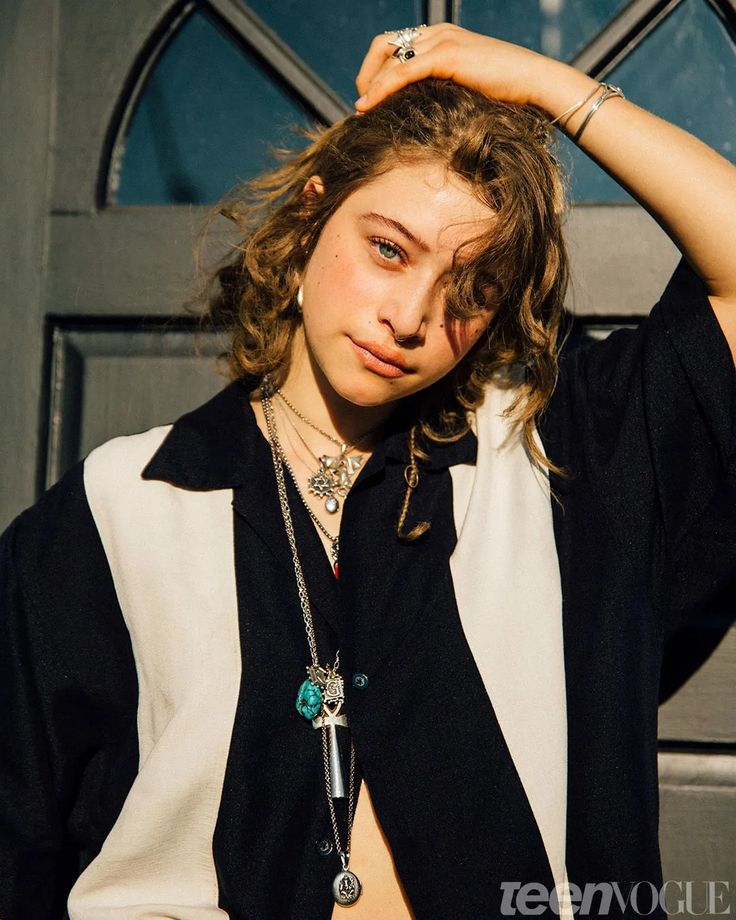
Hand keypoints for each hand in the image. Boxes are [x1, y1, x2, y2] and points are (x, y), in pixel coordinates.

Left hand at [354, 23, 572, 114]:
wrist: (535, 82)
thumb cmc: (507, 93)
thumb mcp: (466, 88)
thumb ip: (442, 89)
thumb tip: (421, 112)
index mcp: (441, 37)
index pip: (394, 45)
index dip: (375, 70)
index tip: (369, 99)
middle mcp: (438, 33)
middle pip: (383, 46)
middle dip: (366, 75)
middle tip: (361, 105)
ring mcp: (442, 40)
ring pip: (390, 58)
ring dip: (369, 85)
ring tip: (361, 110)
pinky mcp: (447, 55)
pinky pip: (403, 71)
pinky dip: (381, 89)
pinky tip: (369, 106)